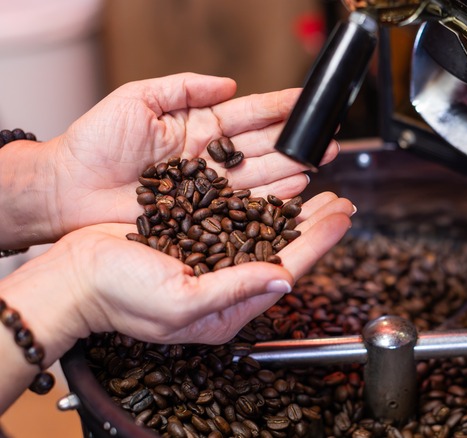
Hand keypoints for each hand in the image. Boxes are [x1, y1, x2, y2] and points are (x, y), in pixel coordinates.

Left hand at [0, 73, 338, 246]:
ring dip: (293, 169)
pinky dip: (272, 198)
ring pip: (261, 175)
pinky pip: (244, 206)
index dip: (279, 108)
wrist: (68, 189)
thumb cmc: (95, 142)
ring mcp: (210, 187)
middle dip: (298, 141)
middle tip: (329, 137)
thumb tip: (228, 84)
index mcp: (198, 126)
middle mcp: (211, 157)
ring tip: (321, 161)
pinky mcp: (204, 216)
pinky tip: (295, 189)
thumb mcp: (137, 99)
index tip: (308, 102)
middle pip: (264, 146)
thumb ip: (184, 87)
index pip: (248, 114)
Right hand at [0, 191, 351, 412]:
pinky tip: (276, 195)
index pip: (287, 269)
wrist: (73, 276)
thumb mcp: (180, 300)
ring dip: (294, 214)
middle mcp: (226, 286)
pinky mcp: (196, 243)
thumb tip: (283, 280)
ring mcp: (212, 264)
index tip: (343, 216)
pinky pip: (239, 224)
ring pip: (266, 236)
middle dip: (315, 226)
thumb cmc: (118, 295)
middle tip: (341, 201)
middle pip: (284, 251)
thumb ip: (234, 290)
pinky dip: (263, 208)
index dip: (318, 242)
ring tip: (320, 194)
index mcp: (228, 307)